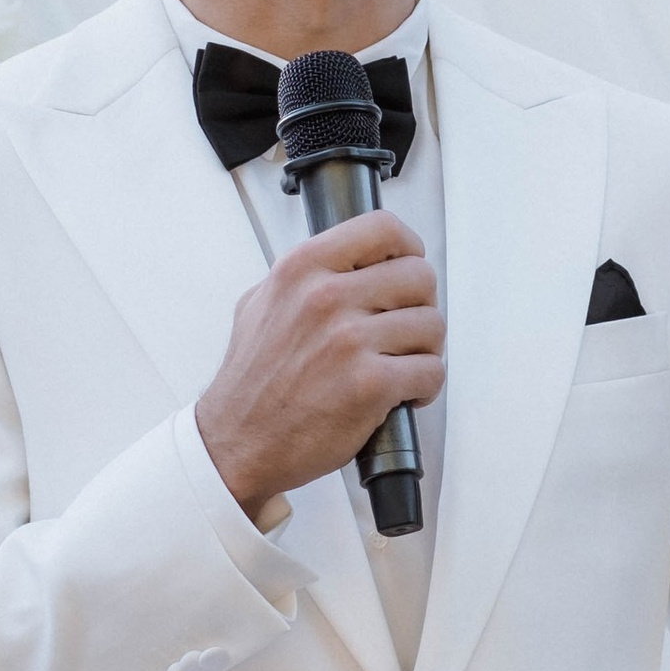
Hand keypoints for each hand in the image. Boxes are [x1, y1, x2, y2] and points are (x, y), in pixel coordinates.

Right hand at [196, 208, 442, 519]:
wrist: (237, 443)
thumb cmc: (252, 382)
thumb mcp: (260, 304)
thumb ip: (304, 276)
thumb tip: (351, 260)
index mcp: (300, 269)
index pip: (381, 228)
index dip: (407, 247)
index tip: (408, 264)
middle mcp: (325, 297)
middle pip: (419, 276)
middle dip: (420, 305)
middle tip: (406, 328)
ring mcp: (349, 340)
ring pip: (432, 325)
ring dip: (424, 350)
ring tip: (401, 364)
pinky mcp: (370, 384)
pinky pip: (431, 371)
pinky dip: (424, 386)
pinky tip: (402, 393)